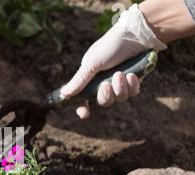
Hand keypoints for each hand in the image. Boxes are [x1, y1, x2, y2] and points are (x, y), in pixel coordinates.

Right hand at [61, 4, 166, 118]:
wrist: (137, 34)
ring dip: (119, 88)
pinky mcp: (134, 81)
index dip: (83, 108)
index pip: (83, 98)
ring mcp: (119, 82)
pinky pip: (132, 92)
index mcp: (90, 78)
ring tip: (121, 73)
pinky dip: (132, 85)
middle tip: (105, 85)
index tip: (84, 113)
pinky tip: (132, 74)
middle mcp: (104, 82)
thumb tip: (63, 93)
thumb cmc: (111, 46)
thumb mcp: (92, 64)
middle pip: (103, 102)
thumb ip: (79, 81)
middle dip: (105, 96)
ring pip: (119, 99)